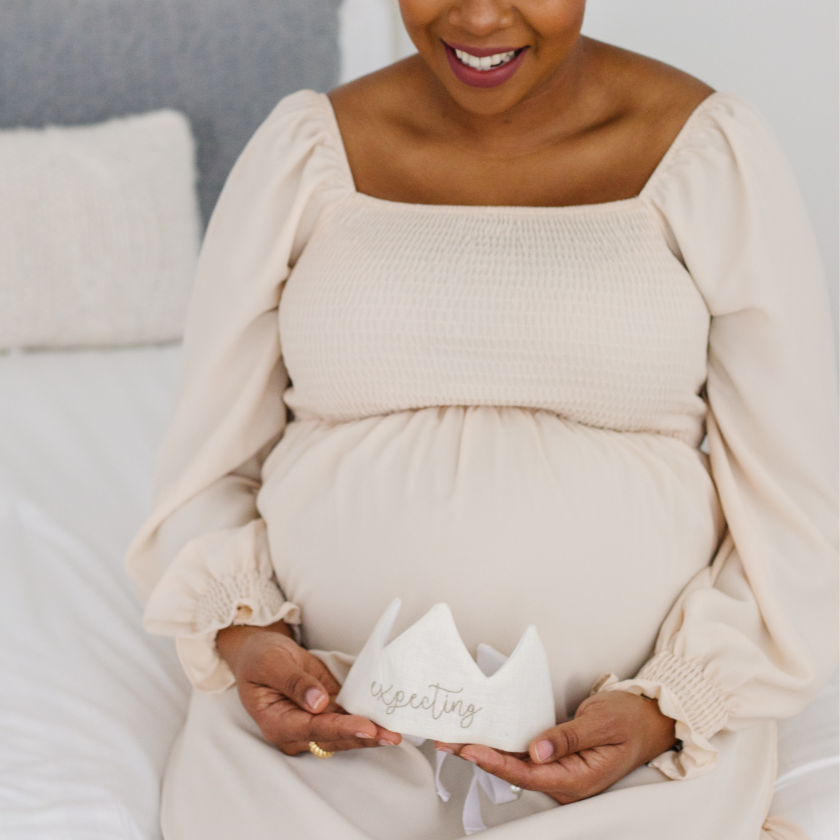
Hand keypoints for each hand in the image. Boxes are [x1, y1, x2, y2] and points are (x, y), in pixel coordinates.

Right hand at [217, 622, 400, 754]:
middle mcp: (295, 730)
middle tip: (391, 736)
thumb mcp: (271, 663)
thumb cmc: (259, 657)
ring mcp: (311, 722)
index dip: (342, 729)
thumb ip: (293, 682)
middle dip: (363, 737)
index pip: (313, 729)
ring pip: (343, 734)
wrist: (259, 651)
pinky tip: (385, 721)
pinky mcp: (325, 711)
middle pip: (333, 738)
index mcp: (276, 722)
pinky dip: (365, 720)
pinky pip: (346, 719)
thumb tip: (318, 703)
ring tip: (394, 733)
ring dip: (369, 734)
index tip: (367, 727)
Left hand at [435, 691, 675, 803]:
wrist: (649, 718)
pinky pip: (527, 759)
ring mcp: (563, 774)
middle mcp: (567, 783)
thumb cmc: (629, 718)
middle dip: (482, 758)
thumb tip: (535, 751)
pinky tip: (484, 740)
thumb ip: (568, 738)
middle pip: (516, 773)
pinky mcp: (559, 762)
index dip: (495, 762)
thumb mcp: (601, 722)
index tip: (470, 748)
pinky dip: (504, 749)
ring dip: (488, 754)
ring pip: (518, 767)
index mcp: (578, 779)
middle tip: (449, 742)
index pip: (527, 773)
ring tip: (457, 740)